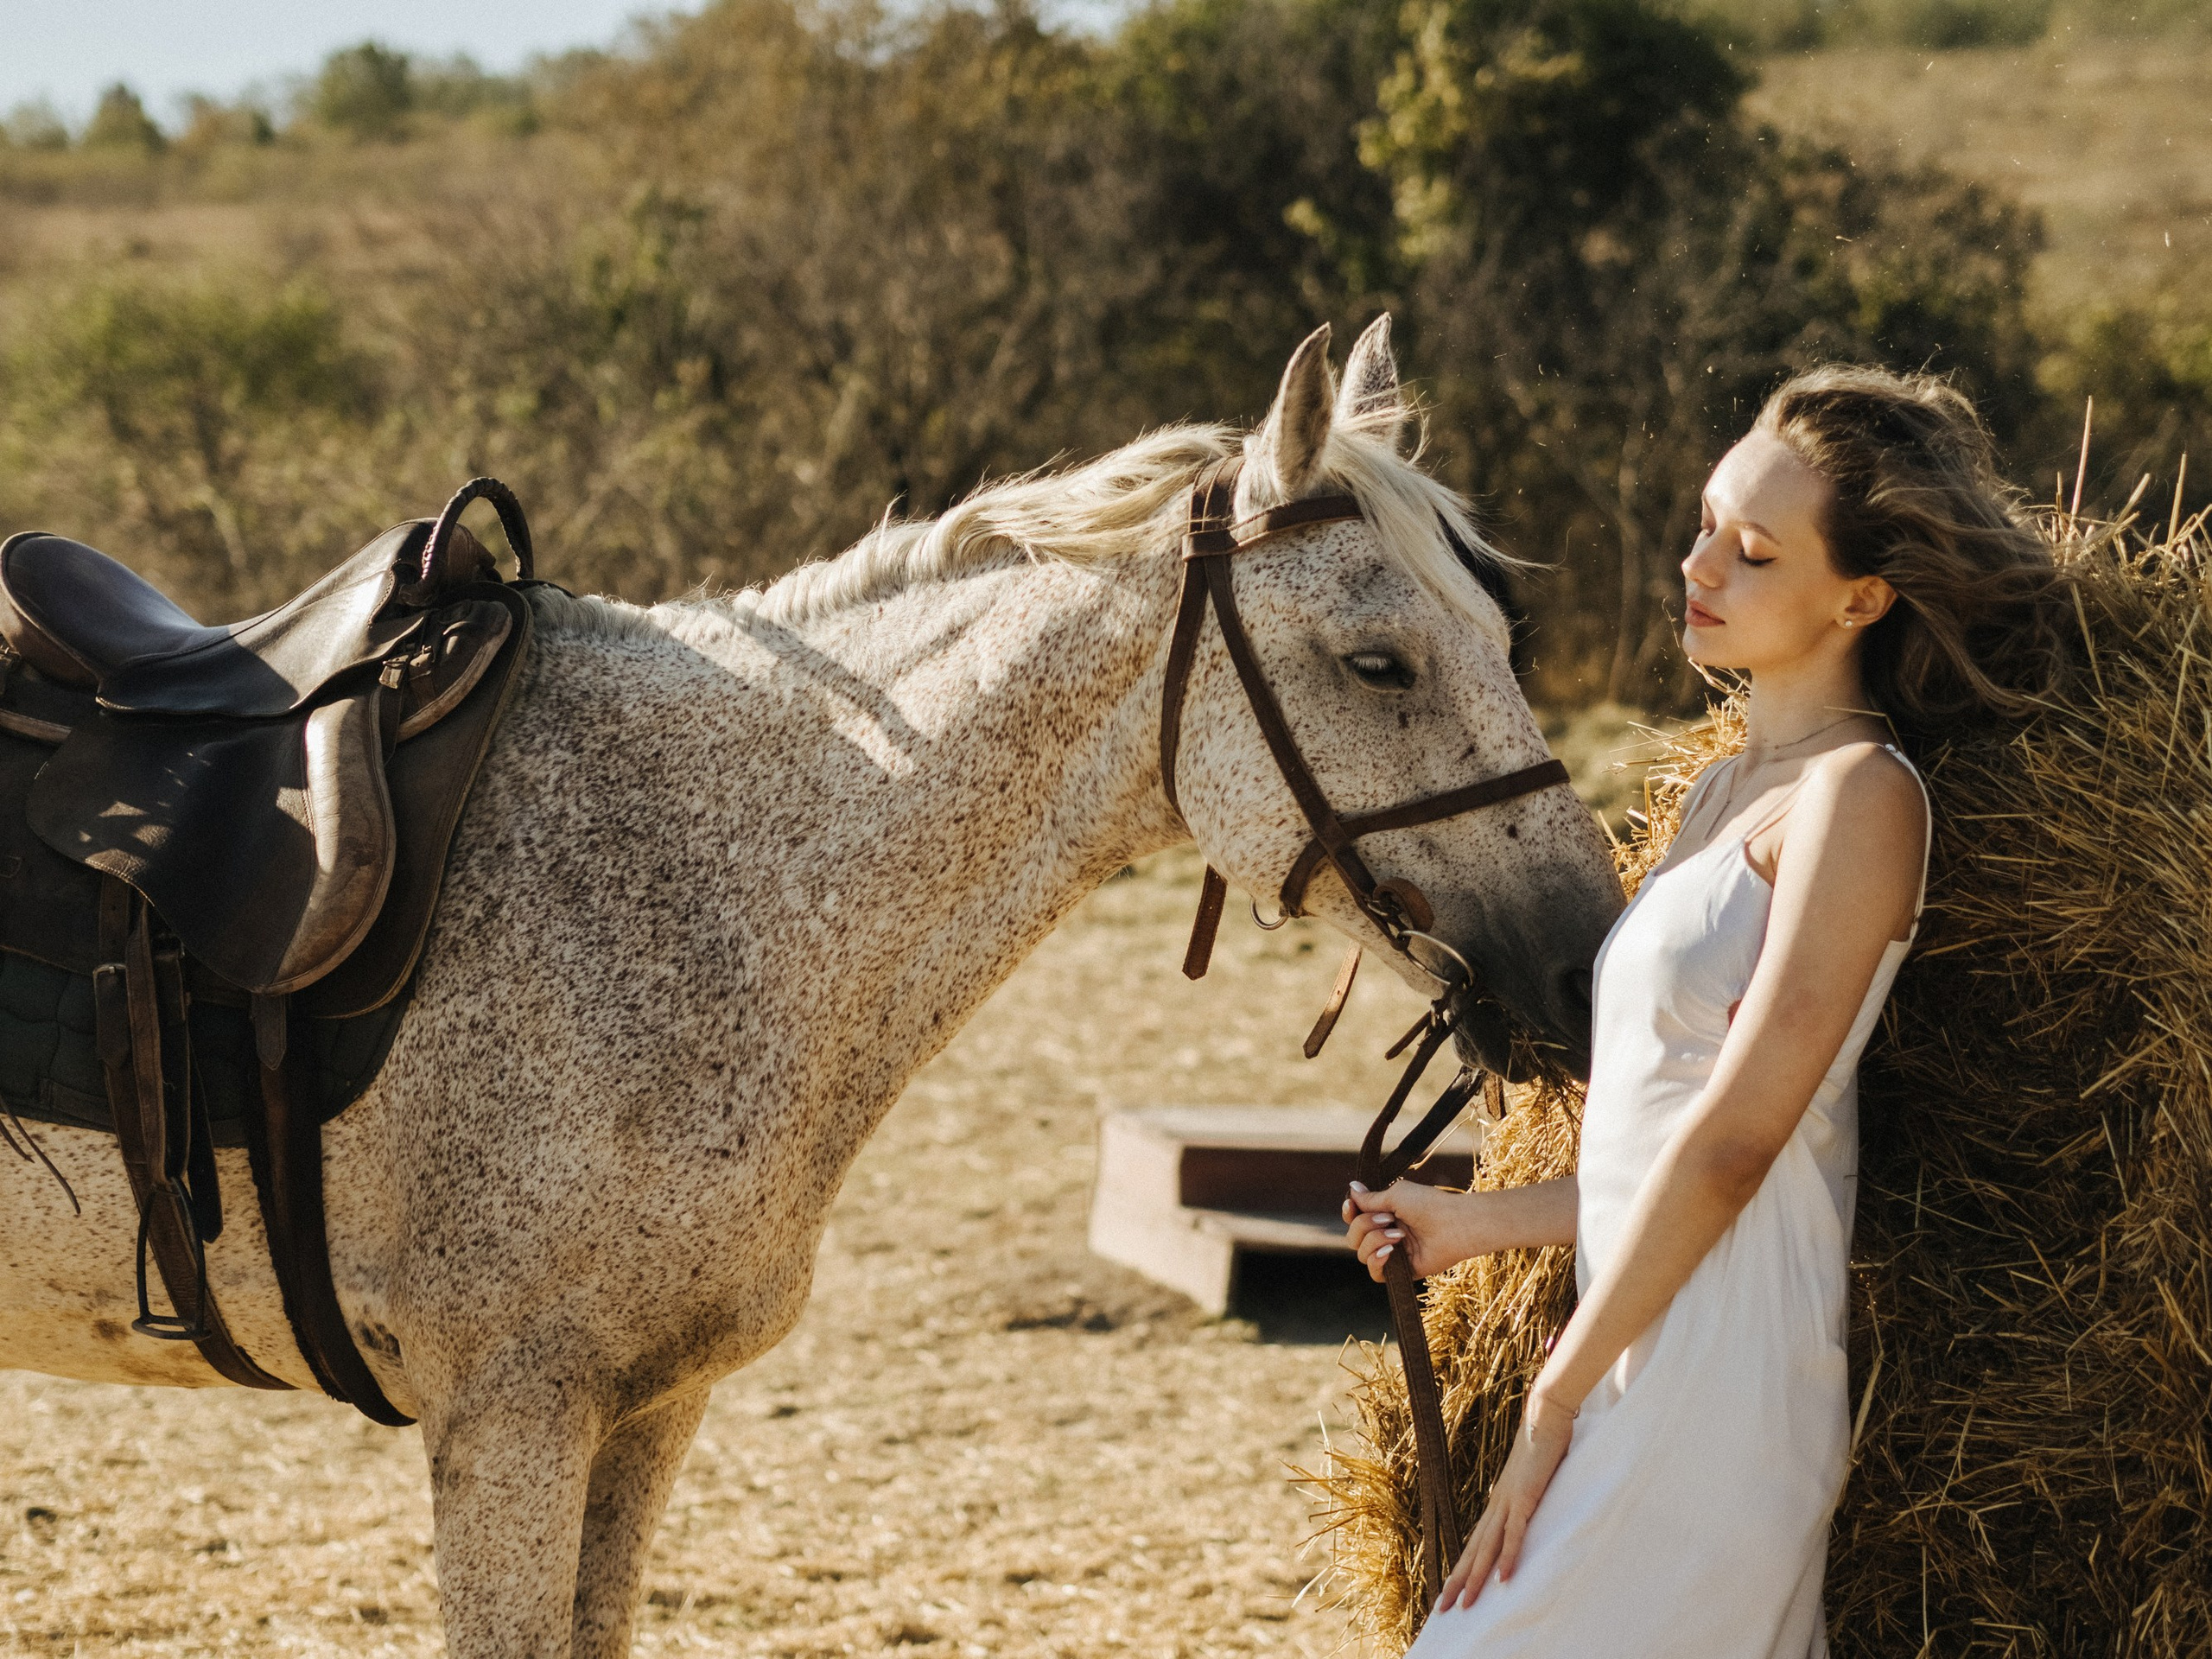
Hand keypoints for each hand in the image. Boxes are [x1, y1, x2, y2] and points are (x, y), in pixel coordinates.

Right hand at [1340, 1180, 1472, 1280]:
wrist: (1453, 1225)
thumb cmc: (1428, 1205)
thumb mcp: (1395, 1195)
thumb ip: (1370, 1198)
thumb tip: (1352, 1188)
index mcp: (1385, 1213)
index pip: (1354, 1218)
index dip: (1349, 1213)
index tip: (1351, 1206)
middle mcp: (1386, 1233)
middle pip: (1353, 1236)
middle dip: (1364, 1225)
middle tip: (1388, 1218)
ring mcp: (1393, 1253)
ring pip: (1361, 1253)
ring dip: (1374, 1240)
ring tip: (1398, 1235)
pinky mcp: (1401, 1271)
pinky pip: (1375, 1273)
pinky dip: (1377, 1261)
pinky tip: (1389, 1251)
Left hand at [1435, 1389, 1575, 1610]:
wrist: (1545, 1415)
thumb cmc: (1542, 1446)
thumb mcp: (1533, 1480)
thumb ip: (1529, 1498)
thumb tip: (1529, 1510)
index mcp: (1497, 1503)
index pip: (1474, 1543)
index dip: (1462, 1569)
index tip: (1450, 1592)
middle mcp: (1496, 1505)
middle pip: (1472, 1551)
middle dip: (1458, 1582)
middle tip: (1444, 1611)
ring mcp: (1509, 1501)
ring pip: (1487, 1547)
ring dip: (1476, 1578)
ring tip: (1466, 1604)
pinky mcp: (1525, 1496)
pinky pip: (1515, 1532)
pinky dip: (1507, 1556)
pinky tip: (1502, 1578)